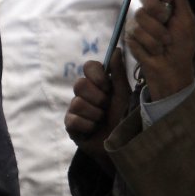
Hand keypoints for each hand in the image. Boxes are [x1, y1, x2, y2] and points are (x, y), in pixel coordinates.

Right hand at [65, 50, 130, 169]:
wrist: (122, 146)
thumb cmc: (124, 118)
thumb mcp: (123, 94)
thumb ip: (118, 73)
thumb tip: (117, 49)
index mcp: (98, 84)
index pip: (88, 66)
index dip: (96, 75)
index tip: (107, 86)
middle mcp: (85, 94)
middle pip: (79, 84)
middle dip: (97, 98)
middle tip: (106, 107)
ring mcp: (75, 109)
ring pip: (77, 103)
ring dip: (95, 115)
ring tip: (102, 121)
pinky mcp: (70, 125)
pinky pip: (73, 119)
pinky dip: (87, 126)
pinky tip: (93, 130)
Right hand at [125, 0, 194, 99]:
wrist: (172, 70)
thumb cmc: (183, 46)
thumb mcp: (186, 20)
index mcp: (165, 1)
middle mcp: (149, 8)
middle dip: (156, 8)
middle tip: (165, 20)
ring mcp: (138, 21)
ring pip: (140, 15)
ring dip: (157, 32)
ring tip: (164, 43)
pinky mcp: (130, 35)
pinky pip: (136, 33)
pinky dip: (150, 44)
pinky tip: (155, 51)